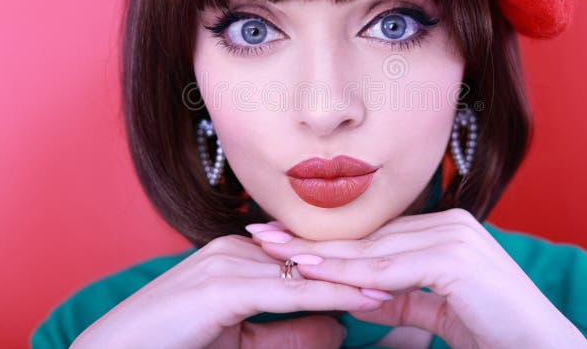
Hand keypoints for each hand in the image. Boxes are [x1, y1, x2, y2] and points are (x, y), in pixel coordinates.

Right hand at [70, 233, 385, 347]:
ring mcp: (228, 261)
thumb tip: (337, 330)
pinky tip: (366, 296)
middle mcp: (237, 247)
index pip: (306, 256)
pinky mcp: (222, 284)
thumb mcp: (241, 340)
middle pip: (313, 255)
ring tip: (403, 279)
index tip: (392, 268)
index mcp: (240, 255)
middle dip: (361, 262)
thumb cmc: (175, 346)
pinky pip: (288, 290)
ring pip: (307, 268)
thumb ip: (287, 334)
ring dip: (356, 275)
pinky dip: (330, 294)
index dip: (349, 262)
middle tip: (411, 266)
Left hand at [249, 209, 586, 348]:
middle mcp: (449, 222)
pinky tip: (313, 273)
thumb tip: (360, 296)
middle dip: (313, 238)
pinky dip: (350, 273)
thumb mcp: (434, 312)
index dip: (328, 238)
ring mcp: (454, 236)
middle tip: (263, 234)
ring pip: (373, 249)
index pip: (374, 234)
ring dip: (322, 254)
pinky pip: (389, 269)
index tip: (283, 239)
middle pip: (368, 234)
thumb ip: (400, 298)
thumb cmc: (493, 333)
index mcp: (445, 229)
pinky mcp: (455, 258)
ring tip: (275, 253)